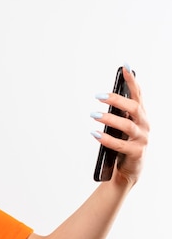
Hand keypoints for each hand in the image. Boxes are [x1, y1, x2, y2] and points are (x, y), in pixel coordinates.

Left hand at [93, 66, 148, 185]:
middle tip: (99, 96)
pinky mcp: (136, 153)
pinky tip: (94, 134)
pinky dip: (106, 139)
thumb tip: (106, 97)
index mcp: (141, 116)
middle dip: (117, 100)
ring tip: (94, 115)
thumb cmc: (124, 145)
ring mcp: (141, 139)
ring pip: (127, 125)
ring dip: (109, 119)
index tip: (125, 67)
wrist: (129, 170)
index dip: (132, 81)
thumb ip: (119, 114)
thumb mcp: (122, 127)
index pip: (138, 95)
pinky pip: (120, 145)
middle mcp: (144, 125)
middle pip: (134, 108)